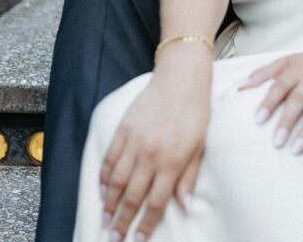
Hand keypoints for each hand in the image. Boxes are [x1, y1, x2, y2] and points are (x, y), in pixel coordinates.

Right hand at [101, 56, 210, 240]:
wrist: (180, 77)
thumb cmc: (195, 110)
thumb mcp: (200, 145)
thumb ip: (189, 177)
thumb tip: (185, 206)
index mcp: (171, 161)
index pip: (156, 203)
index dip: (146, 225)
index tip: (137, 240)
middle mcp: (150, 155)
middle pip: (131, 196)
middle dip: (122, 221)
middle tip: (115, 238)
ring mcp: (134, 141)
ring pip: (115, 180)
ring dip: (109, 203)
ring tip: (106, 219)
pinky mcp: (123, 128)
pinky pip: (109, 158)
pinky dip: (103, 177)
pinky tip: (102, 190)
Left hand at [238, 36, 302, 158]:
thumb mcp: (288, 61)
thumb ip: (264, 73)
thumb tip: (240, 87)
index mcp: (297, 70)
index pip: (281, 85)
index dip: (270, 102)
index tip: (258, 120)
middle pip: (299, 99)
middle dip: (288, 120)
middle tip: (276, 141)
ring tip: (295, 149)